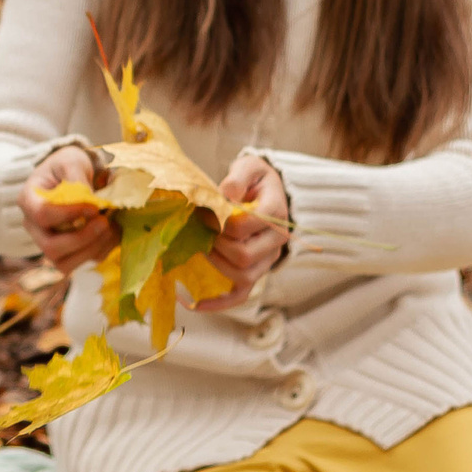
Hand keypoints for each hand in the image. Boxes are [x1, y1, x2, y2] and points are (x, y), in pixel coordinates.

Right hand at [19, 144, 117, 273]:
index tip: (94, 207)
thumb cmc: (66, 166)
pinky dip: (101, 251)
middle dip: (82, 239)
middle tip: (105, 221)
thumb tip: (90, 201)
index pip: (42, 215)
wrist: (69, 175)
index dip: (68, 214)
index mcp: (29, 200)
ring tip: (112, 227)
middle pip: (51, 247)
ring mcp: (48, 243)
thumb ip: (77, 178)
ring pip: (64, 263)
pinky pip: (81, 263)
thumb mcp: (71, 161)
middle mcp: (34, 227)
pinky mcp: (65, 253)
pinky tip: (113, 232)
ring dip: (93, 249)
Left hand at [193, 152, 289, 313]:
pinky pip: (241, 294)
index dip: (218, 222)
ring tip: (199, 248)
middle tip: (198, 230)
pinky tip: (194, 304)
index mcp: (276, 212)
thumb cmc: (255, 179)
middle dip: (215, 245)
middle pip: (244, 256)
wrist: (268, 192)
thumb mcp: (249, 167)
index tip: (202, 213)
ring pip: (243, 276)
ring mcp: (267, 260)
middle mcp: (276, 241)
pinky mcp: (256, 272)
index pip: (244, 226)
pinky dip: (219, 303)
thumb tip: (226, 194)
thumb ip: (238, 176)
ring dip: (215, 265)